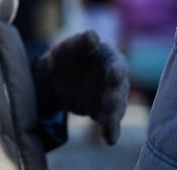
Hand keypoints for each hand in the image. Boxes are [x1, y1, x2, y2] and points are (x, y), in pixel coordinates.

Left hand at [33, 30, 128, 144]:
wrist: (57, 76)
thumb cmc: (67, 55)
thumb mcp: (69, 46)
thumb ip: (81, 42)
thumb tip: (93, 36)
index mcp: (111, 58)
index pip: (117, 65)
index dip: (115, 70)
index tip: (114, 75)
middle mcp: (116, 79)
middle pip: (119, 89)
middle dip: (115, 97)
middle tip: (109, 104)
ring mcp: (111, 96)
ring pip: (116, 108)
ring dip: (113, 116)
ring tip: (109, 127)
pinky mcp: (102, 111)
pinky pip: (108, 122)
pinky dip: (110, 130)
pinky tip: (110, 140)